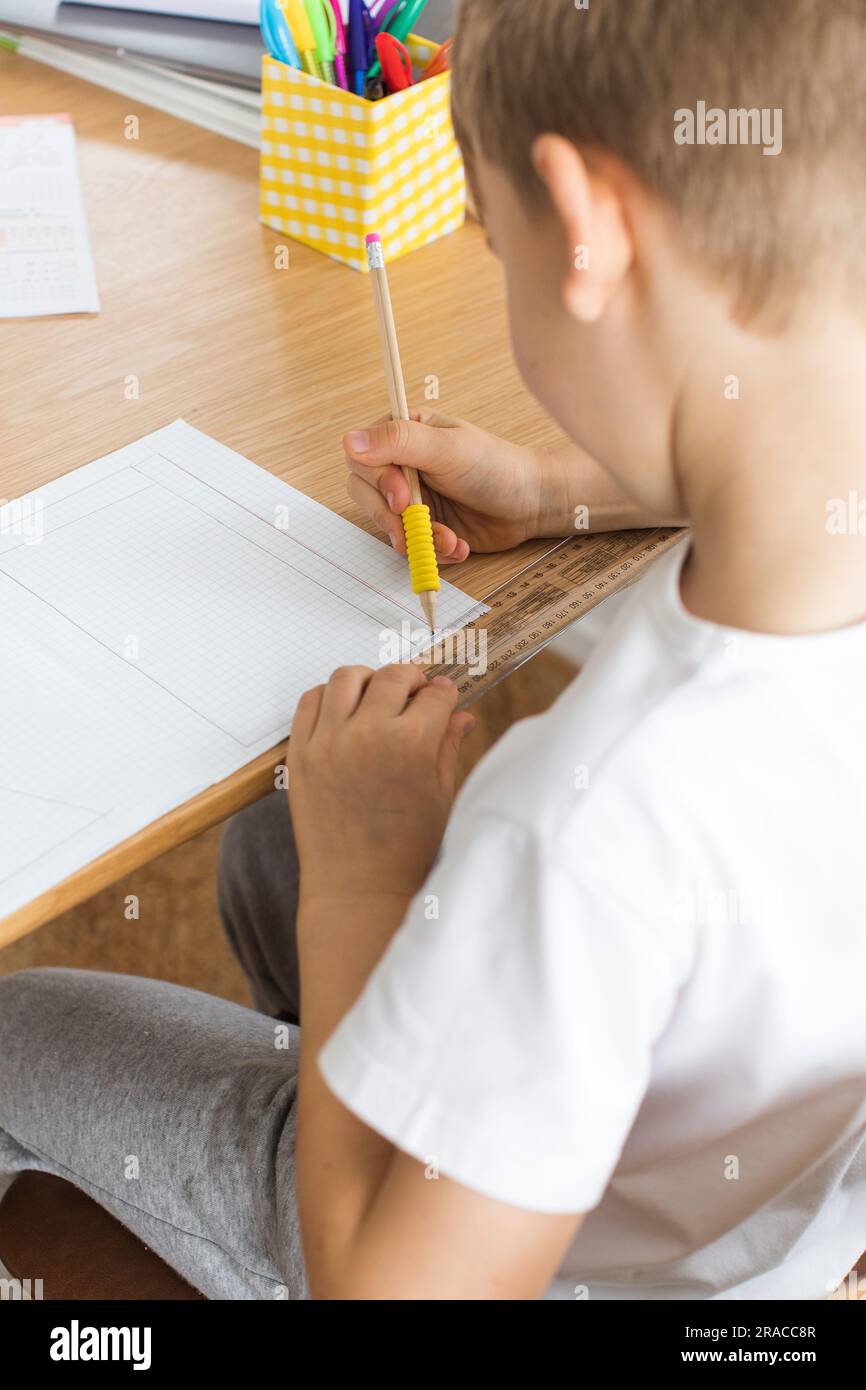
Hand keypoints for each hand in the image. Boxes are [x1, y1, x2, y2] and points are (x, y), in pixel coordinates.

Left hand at [288, 664, 473, 905]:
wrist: (358, 890)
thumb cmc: (406, 851)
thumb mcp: (440, 795)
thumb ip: (446, 747)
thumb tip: (461, 716)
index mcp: (412, 744)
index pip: (434, 694)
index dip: (444, 694)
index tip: (443, 699)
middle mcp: (368, 734)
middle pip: (392, 676)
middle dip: (411, 680)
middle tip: (415, 693)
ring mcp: (328, 742)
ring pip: (346, 677)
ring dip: (368, 680)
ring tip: (377, 698)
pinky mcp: (300, 754)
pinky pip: (309, 702)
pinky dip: (328, 697)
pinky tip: (343, 712)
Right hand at [344, 409, 546, 561]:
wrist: (530, 503)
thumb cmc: (495, 465)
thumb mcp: (447, 448)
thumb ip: (399, 441)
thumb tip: (349, 440)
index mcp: (403, 437)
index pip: (362, 458)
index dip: (376, 481)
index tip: (402, 497)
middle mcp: (402, 467)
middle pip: (365, 495)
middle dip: (392, 518)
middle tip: (419, 524)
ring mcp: (411, 499)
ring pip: (387, 526)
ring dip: (418, 539)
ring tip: (450, 539)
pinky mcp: (424, 527)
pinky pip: (411, 546)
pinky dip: (433, 552)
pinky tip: (458, 546)